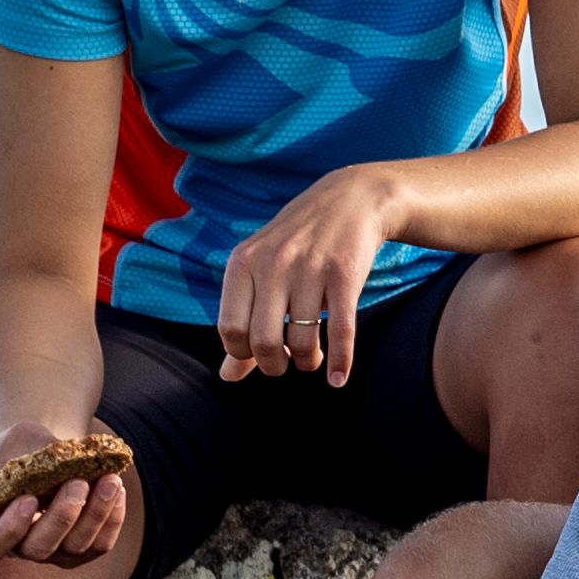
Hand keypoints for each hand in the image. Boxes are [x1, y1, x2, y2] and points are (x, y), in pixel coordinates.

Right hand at [0, 416, 129, 568]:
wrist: (40, 453)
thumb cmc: (22, 449)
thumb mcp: (18, 446)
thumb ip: (34, 457)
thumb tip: (69, 461)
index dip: (10, 528)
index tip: (28, 499)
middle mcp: (19, 547)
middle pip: (40, 548)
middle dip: (63, 516)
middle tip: (78, 482)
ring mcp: (52, 552)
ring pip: (76, 548)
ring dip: (96, 515)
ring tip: (110, 480)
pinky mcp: (81, 549)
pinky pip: (100, 544)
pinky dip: (112, 518)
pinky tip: (117, 489)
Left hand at [219, 168, 405, 382]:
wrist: (350, 200)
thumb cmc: (298, 243)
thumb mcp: (261, 272)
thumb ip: (243, 321)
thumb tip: (227, 376)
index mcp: (243, 262)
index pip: (230, 329)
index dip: (244, 354)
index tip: (262, 354)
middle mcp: (273, 263)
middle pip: (262, 340)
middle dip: (274, 365)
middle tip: (285, 363)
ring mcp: (310, 267)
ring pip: (301, 339)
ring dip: (307, 361)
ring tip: (310, 359)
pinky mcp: (345, 273)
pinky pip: (340, 330)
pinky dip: (339, 362)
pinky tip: (337, 377)